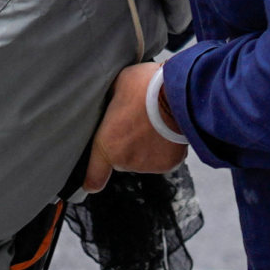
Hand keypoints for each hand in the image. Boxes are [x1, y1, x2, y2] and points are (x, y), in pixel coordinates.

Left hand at [83, 59, 186, 194]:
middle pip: (122, 158)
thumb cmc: (146, 86)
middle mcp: (125, 160)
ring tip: (155, 122)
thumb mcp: (117, 86)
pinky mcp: (168, 164)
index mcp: (106, 144)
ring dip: (147, 144)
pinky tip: (168, 129)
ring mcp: (147, 165)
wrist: (179, 95)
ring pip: (144, 157)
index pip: (93, 175)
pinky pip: (163, 157)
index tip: (89, 183)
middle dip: (128, 144)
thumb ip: (110, 103)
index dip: (91, 180)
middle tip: (137, 121)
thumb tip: (111, 101)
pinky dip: (165, 147)